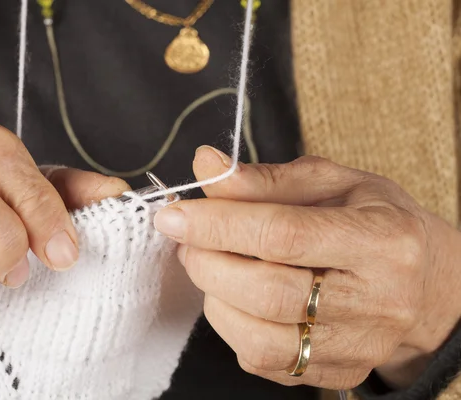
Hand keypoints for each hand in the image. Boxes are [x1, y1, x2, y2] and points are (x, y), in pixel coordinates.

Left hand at [154, 146, 460, 389]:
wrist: (423, 282)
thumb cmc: (376, 221)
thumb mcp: (332, 183)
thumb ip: (265, 179)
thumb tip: (205, 165)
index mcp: (382, 240)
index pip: (283, 234)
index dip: (218, 224)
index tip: (174, 216)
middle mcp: (377, 301)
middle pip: (267, 292)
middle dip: (208, 263)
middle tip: (187, 241)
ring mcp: (359, 346)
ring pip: (260, 338)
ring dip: (215, 298)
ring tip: (210, 266)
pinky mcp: (338, 372)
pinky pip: (265, 362)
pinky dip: (232, 328)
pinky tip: (235, 298)